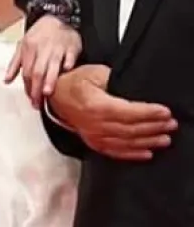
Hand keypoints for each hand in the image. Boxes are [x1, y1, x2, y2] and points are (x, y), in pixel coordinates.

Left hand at [4, 15, 81, 106]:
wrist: (57, 17)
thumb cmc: (39, 34)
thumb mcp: (22, 46)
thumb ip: (14, 64)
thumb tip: (6, 81)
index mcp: (29, 48)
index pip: (26, 72)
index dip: (27, 87)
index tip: (30, 98)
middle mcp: (42, 49)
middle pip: (37, 71)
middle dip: (36, 89)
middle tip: (37, 103)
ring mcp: (57, 48)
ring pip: (52, 66)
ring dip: (50, 80)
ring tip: (47, 93)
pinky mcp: (71, 47)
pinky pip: (70, 58)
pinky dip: (68, 67)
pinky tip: (66, 76)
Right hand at [50, 64, 177, 160]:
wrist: (56, 95)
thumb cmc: (75, 81)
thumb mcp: (94, 72)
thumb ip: (114, 79)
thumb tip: (133, 88)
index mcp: (97, 105)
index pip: (129, 112)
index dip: (149, 113)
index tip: (165, 112)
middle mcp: (96, 124)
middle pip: (130, 129)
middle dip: (153, 127)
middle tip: (171, 125)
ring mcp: (94, 135)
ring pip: (126, 142)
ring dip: (148, 141)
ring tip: (164, 139)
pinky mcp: (94, 142)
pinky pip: (116, 152)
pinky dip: (132, 154)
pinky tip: (147, 153)